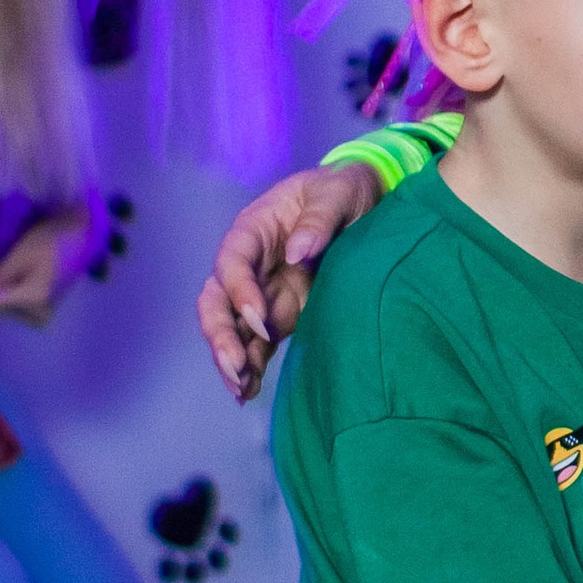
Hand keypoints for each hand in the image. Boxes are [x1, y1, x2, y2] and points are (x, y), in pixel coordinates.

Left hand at [0, 200, 96, 329]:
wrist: (85, 237)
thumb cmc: (56, 238)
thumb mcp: (24, 251)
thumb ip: (1, 272)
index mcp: (35, 297)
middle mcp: (39, 312)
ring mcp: (41, 313)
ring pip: (2, 305)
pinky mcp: (40, 308)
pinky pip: (11, 303)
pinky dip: (1, 294)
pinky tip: (2, 281)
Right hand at [196, 160, 384, 397]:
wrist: (365, 202)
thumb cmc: (345, 190)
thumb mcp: (339, 192)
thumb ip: (320, 219)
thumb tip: (298, 253)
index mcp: (255, 228)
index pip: (232, 262)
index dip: (240, 292)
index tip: (261, 321)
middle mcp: (251, 263)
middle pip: (217, 300)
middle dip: (221, 335)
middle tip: (236, 367)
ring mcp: (263, 291)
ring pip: (231, 328)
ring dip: (232, 359)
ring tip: (242, 390)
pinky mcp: (281, 314)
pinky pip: (257, 343)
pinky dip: (252, 366)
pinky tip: (249, 393)